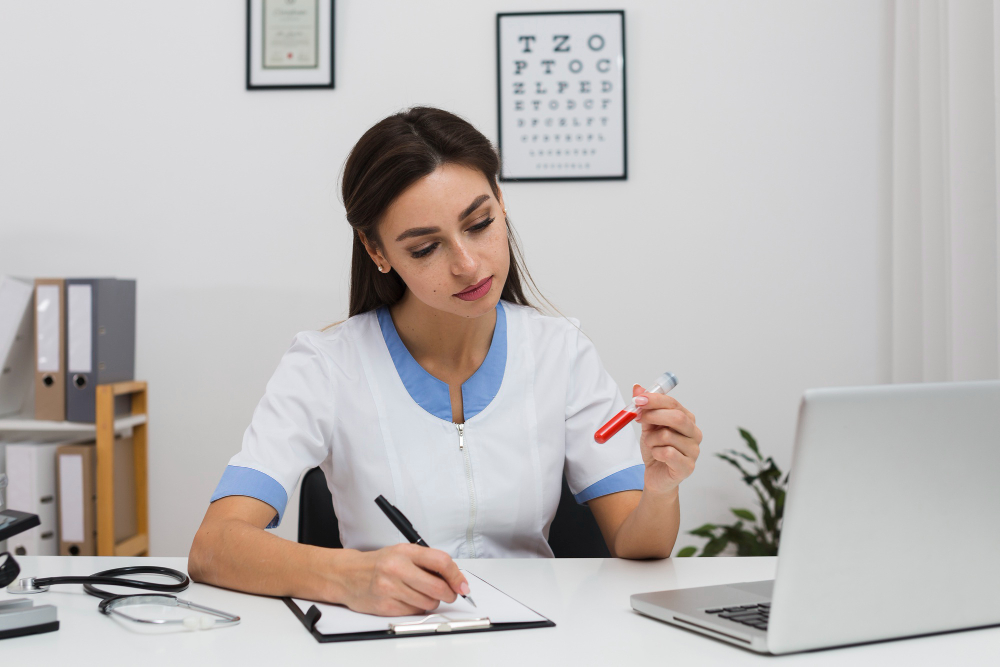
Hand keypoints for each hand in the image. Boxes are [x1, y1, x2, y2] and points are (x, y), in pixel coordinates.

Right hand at [341, 543, 469, 615]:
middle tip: (448, 593)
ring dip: (431, 601)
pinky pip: (414, 612)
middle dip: (449, 593)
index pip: (440, 561)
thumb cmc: (378, 563)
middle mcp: (397, 568)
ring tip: (420, 592)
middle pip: (438, 587)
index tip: (463, 585)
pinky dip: (416, 608)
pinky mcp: (385, 606)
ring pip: (429, 602)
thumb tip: (455, 578)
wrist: (347, 575)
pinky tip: (406, 599)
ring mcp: (390, 588)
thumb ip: (427, 562)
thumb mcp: (402, 552)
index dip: (457, 576)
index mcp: (405, 551)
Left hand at [633, 384, 701, 495]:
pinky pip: (667, 453)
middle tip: (639, 419)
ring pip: (667, 436)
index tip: (638, 400)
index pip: (673, 403)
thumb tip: (638, 387)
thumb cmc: (656, 449)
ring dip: (651, 439)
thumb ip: (645, 408)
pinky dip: (656, 453)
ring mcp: (694, 450)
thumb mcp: (648, 426)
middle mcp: (694, 433)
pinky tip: (657, 456)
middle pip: (677, 417)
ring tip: (651, 445)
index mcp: (687, 419)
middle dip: (653, 415)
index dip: (655, 400)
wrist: (656, 476)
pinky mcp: (688, 466)